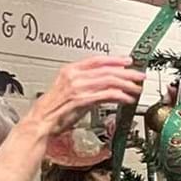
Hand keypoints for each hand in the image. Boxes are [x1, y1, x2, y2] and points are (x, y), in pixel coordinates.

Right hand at [26, 56, 144, 135]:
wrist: (41, 121)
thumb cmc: (55, 108)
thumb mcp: (71, 90)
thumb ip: (89, 84)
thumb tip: (108, 84)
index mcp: (70, 70)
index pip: (97, 60)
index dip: (115, 60)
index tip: (128, 61)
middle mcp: (74, 76)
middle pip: (107, 70)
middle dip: (127, 73)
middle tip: (139, 76)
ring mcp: (78, 88)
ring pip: (109, 81)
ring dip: (126, 85)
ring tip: (136, 89)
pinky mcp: (82, 100)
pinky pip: (106, 95)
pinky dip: (120, 96)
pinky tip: (127, 99)